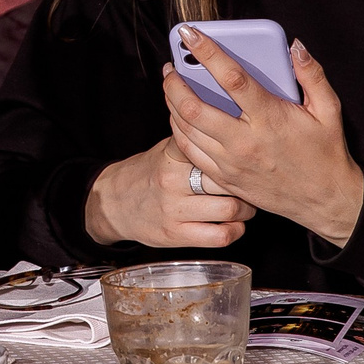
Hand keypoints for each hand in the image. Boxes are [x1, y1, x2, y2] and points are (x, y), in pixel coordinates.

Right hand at [83, 138, 253, 249]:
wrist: (113, 204)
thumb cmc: (148, 174)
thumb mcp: (166, 150)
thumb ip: (194, 142)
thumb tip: (231, 127)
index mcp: (171, 155)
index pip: (210, 144)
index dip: (235, 147)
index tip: (246, 150)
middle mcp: (172, 181)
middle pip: (226, 177)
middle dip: (244, 181)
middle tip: (250, 182)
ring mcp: (174, 210)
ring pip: (230, 208)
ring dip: (245, 208)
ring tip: (244, 204)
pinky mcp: (177, 235)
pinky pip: (220, 236)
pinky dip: (235, 230)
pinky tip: (233, 223)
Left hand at [164, 29, 363, 246]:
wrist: (326, 201)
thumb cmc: (326, 152)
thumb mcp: (329, 110)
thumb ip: (312, 75)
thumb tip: (294, 46)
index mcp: (270, 118)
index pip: (231, 77)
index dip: (207, 52)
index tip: (189, 33)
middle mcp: (245, 141)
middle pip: (194, 107)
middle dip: (174, 82)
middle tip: (170, 66)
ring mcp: (232, 163)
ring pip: (185, 130)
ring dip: (171, 104)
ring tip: (170, 87)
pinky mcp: (226, 179)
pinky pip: (189, 153)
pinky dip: (178, 131)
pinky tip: (178, 117)